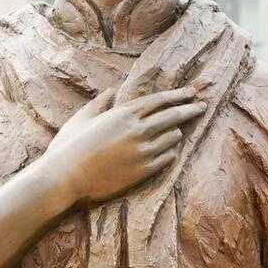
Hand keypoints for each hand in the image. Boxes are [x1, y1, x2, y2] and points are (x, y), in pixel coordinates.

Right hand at [44, 85, 205, 205]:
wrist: (65, 179)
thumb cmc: (69, 147)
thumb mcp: (83, 118)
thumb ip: (101, 102)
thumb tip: (114, 89)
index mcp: (123, 113)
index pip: (160, 100)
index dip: (179, 95)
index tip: (192, 93)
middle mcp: (137, 130)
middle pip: (174, 116)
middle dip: (191, 109)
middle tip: (202, 106)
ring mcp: (143, 152)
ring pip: (173, 137)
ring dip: (175, 133)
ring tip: (176, 131)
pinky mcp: (143, 172)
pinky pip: (168, 158)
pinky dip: (169, 152)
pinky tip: (167, 151)